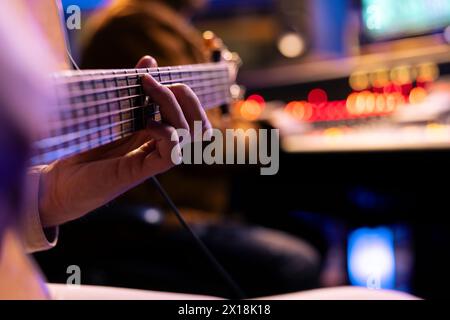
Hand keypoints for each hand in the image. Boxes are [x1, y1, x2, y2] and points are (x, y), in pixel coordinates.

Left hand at [38, 56, 211, 226]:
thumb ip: (132, 88)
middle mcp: (159, 145)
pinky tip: (146, 124)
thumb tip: (150, 59)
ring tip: (148, 92)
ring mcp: (152, 159)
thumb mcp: (110, 110)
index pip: (191, 114)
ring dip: (172, 107)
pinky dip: (166, 133)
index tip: (152, 75)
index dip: (184, 94)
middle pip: (196, 123)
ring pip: (187, 134)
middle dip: (185, 97)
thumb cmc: (82, 144)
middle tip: (153, 82)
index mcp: (155, 132)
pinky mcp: (141, 171)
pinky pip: (172, 153)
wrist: (59, 180)